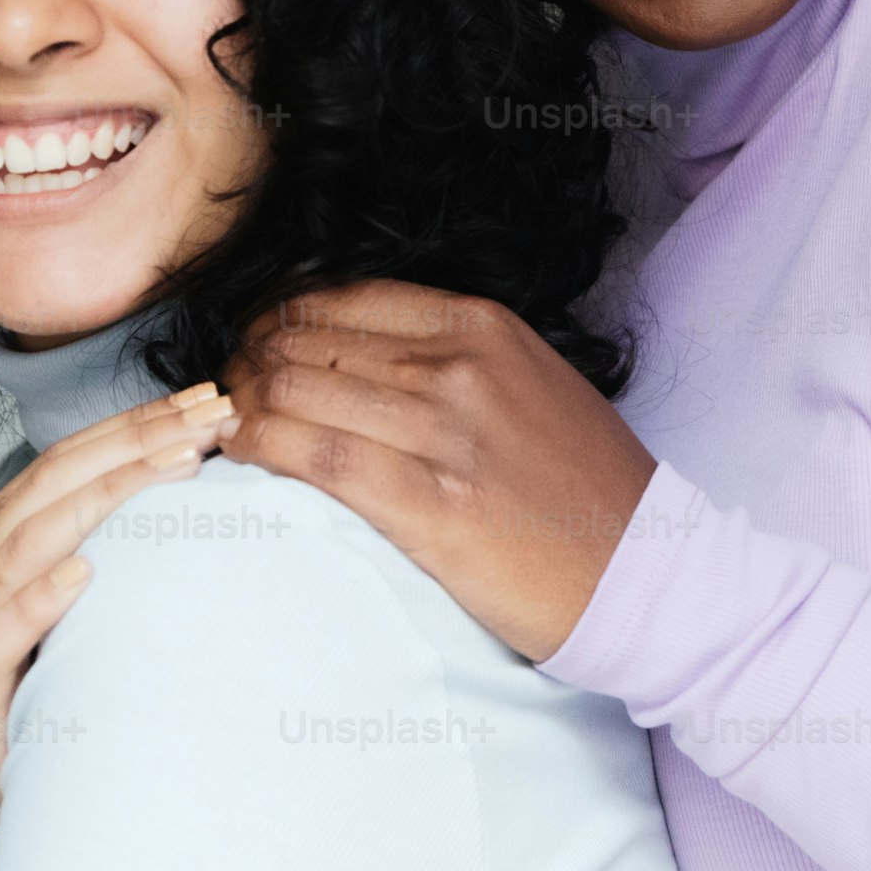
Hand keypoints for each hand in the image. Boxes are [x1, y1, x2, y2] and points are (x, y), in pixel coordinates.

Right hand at [0, 381, 229, 826]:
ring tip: (177, 463)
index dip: (132, 426)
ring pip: (31, 539)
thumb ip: (78, 567)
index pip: (66, 464)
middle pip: (55, 481)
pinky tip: (83, 574)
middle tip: (208, 409)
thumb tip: (164, 527)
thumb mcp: (37, 619)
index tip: (201, 401)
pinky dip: (38, 598)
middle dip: (136, 438)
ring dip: (108, 496)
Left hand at [223, 281, 655, 660]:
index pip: (342, 298)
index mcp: (482, 326)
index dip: (278, 320)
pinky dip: (260, 447)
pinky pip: (314, 456)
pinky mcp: (431, 504)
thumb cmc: (586, 486)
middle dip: (248, 361)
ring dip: (243, 404)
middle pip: (307, 340)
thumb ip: (450, 354)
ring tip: (225, 424)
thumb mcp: (529, 380)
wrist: (645, 571)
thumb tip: (351, 352)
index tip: (256, 348)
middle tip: (227, 392)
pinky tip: (240, 453)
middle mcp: (460, 366)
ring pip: (298, 391)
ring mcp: (445, 433)